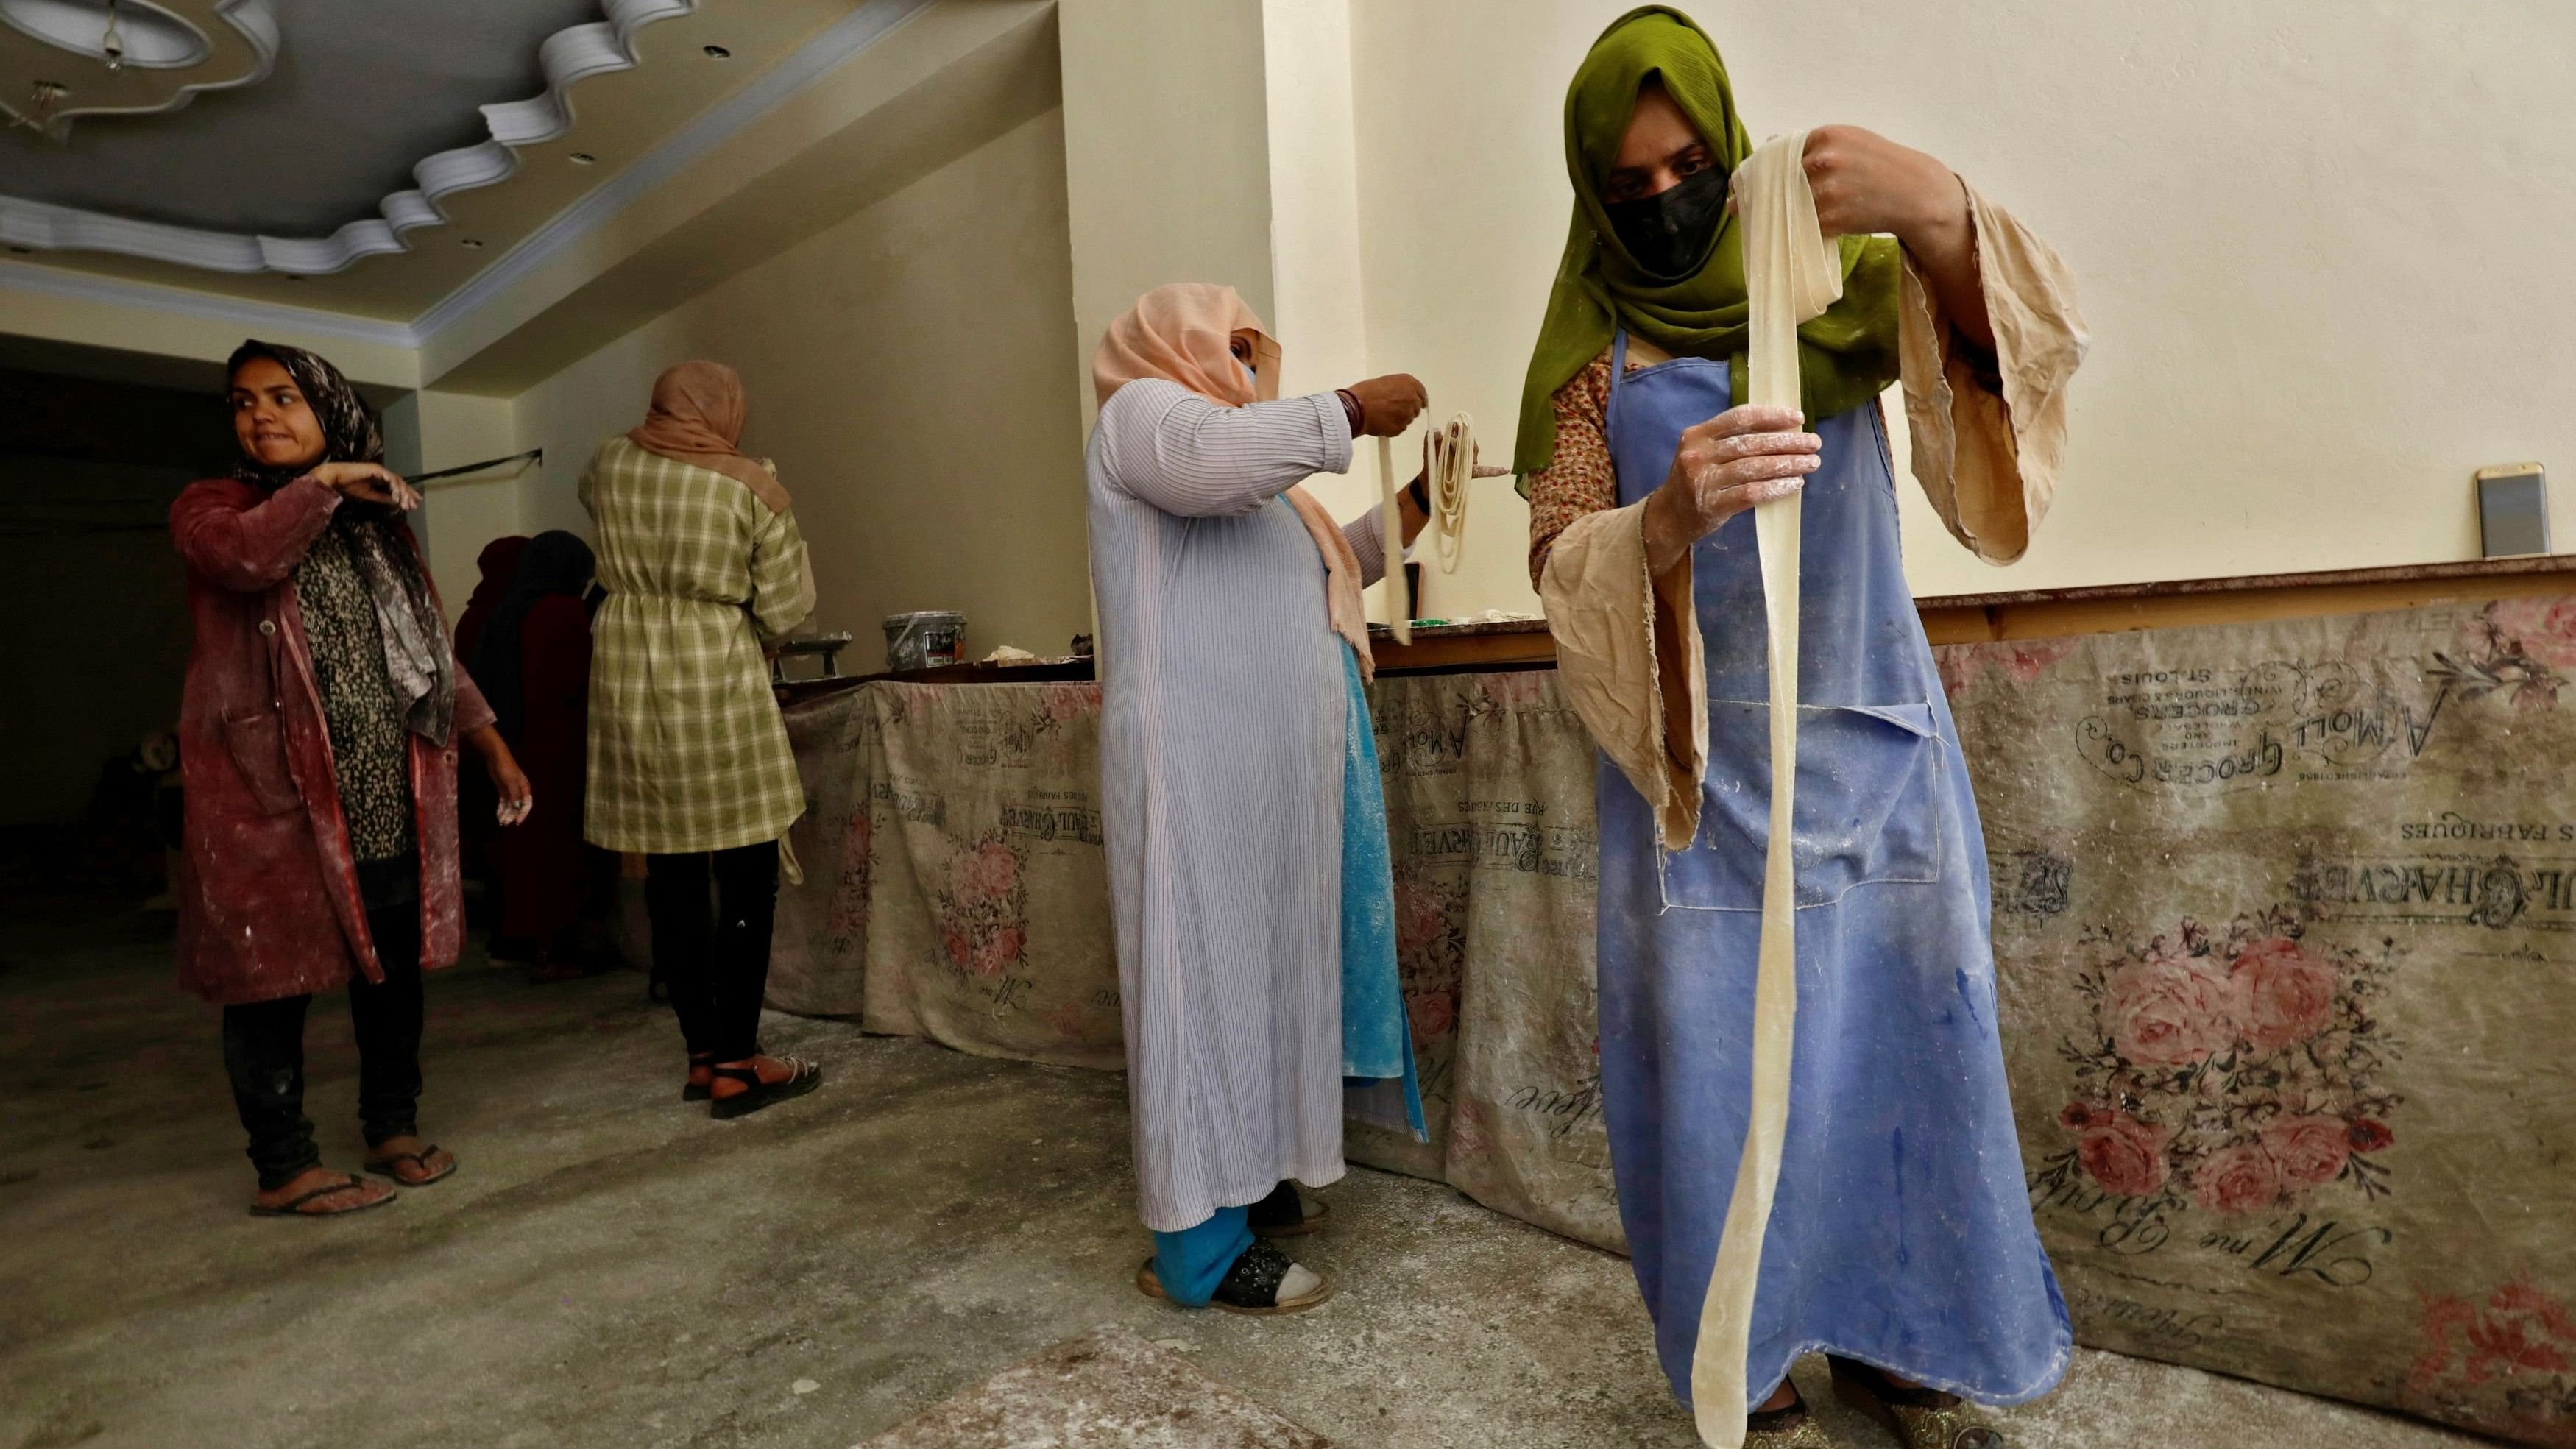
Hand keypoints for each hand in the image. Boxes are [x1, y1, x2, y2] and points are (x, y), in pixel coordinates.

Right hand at [311, 461, 420, 511]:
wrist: (336, 478)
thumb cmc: (349, 485)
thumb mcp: (370, 494)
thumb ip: (382, 497)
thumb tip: (396, 502)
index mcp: (381, 477)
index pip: (398, 485)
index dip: (407, 493)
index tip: (414, 503)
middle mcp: (382, 472)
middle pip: (401, 482)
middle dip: (408, 494)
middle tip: (414, 506)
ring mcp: (380, 469)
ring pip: (397, 481)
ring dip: (402, 493)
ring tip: (405, 503)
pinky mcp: (376, 469)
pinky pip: (389, 478)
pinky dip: (394, 487)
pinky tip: (396, 496)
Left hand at [465, 726, 533, 825]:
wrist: (496, 757)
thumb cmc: (506, 768)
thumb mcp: (510, 782)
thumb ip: (514, 795)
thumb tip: (517, 808)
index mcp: (525, 788)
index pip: (526, 804)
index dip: (522, 814)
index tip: (517, 822)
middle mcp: (519, 791)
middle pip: (517, 807)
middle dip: (512, 815)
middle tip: (505, 823)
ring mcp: (511, 791)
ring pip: (510, 806)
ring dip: (506, 814)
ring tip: (501, 821)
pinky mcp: (503, 790)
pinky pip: (503, 802)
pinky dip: (501, 809)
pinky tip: (498, 815)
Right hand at [1343, 374, 1427, 436]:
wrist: (1357, 407)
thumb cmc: (1365, 392)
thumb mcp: (1384, 382)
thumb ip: (1397, 388)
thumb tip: (1398, 395)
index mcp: (1409, 383)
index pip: (1422, 393)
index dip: (1418, 398)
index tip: (1415, 403)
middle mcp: (1412, 398)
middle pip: (1416, 408)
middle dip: (1406, 410)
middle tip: (1392, 410)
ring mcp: (1408, 414)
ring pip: (1407, 419)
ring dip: (1399, 419)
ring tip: (1383, 416)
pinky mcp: (1401, 427)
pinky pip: (1399, 429)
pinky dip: (1392, 428)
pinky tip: (1380, 423)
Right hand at [1641, 405, 1819, 574]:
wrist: (1668, 517)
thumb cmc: (1694, 480)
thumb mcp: (1702, 452)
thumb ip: (1731, 440)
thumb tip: (1781, 431)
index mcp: (1697, 435)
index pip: (1739, 418)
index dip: (1771, 416)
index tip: (1798, 419)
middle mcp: (1698, 455)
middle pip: (1751, 443)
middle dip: (1787, 442)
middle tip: (1814, 443)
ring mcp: (1702, 481)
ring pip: (1753, 468)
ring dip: (1787, 464)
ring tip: (1811, 463)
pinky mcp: (1711, 505)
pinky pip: (1750, 493)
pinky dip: (1776, 487)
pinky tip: (1794, 484)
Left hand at [1729, 125, 1964, 249]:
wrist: (1914, 191)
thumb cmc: (1879, 164)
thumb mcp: (1849, 140)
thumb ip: (1812, 144)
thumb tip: (1768, 147)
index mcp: (1826, 136)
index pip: (1777, 153)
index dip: (1754, 170)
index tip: (1738, 182)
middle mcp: (1825, 161)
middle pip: (1774, 181)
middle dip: (1752, 196)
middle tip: (1735, 207)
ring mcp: (1828, 191)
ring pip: (1785, 207)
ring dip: (1768, 218)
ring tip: (1757, 223)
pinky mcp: (1834, 218)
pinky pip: (1802, 226)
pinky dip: (1793, 231)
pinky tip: (1785, 233)